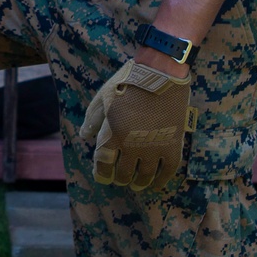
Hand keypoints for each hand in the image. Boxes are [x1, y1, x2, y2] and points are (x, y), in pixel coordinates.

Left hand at [80, 58, 195, 191]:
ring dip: (139, 183)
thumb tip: (84, 136)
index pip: (104, 163)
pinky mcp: (173, 144)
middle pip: (123, 172)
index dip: (101, 174)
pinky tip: (156, 184)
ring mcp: (154, 146)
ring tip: (136, 185)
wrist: (161, 72)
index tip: (101, 177)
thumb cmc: (128, 82)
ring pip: (144, 175)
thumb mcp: (103, 97)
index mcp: (113, 133)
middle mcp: (133, 145)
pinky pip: (167, 170)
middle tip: (120, 179)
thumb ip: (92, 119)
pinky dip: (162, 180)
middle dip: (120, 178)